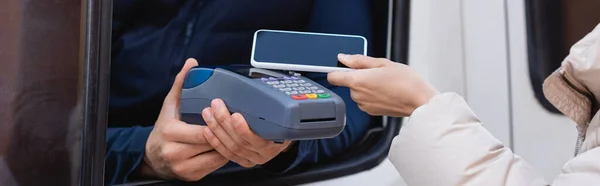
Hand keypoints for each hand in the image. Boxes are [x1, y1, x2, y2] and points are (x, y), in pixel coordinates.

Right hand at [142, 58, 228, 180]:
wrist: (152, 157)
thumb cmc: (164, 128)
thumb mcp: (170, 105)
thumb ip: (181, 83)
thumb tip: (192, 63)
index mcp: (170, 132)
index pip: (202, 130)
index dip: (217, 123)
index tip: (225, 114)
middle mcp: (174, 153)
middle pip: (211, 143)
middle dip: (224, 134)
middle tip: (234, 124)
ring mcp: (183, 168)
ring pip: (217, 156)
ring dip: (226, 145)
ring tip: (231, 135)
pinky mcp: (192, 177)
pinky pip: (215, 166)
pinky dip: (222, 156)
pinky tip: (224, 146)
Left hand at [201, 98, 292, 167]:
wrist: (284, 132)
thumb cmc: (282, 119)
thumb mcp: (282, 110)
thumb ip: (274, 104)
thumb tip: (270, 91)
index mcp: (277, 140)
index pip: (258, 139)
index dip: (243, 129)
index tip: (235, 115)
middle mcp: (266, 153)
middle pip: (240, 141)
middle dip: (224, 122)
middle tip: (216, 105)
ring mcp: (254, 158)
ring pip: (232, 146)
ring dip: (217, 129)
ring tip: (209, 113)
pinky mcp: (244, 160)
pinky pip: (227, 153)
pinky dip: (215, 141)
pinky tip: (208, 130)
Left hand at [327, 54, 438, 116]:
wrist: (420, 101)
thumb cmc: (406, 82)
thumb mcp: (383, 63)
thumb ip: (359, 60)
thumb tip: (343, 58)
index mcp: (358, 81)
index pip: (333, 77)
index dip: (336, 70)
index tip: (342, 67)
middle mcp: (358, 95)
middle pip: (349, 83)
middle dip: (359, 76)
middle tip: (377, 73)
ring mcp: (364, 105)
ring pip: (358, 92)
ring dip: (367, 86)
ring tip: (385, 82)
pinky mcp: (371, 111)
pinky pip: (366, 100)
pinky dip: (372, 95)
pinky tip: (386, 91)